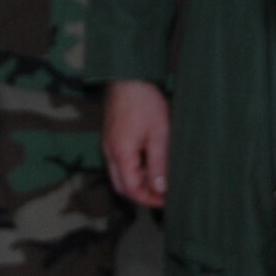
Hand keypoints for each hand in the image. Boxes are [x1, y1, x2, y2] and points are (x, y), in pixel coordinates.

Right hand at [102, 80, 169, 207]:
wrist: (129, 75)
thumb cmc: (144, 101)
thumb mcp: (159, 134)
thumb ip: (159, 163)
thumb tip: (161, 188)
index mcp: (120, 154)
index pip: (131, 190)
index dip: (149, 200)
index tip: (167, 200)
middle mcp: (109, 152)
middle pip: (122, 186)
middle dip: (142, 193)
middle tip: (163, 193)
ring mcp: (108, 143)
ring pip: (120, 174)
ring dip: (138, 180)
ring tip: (160, 175)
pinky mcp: (112, 136)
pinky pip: (119, 161)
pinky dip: (134, 167)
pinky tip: (151, 159)